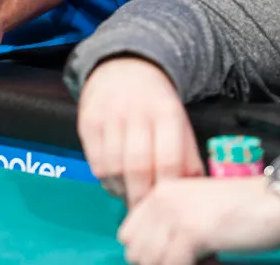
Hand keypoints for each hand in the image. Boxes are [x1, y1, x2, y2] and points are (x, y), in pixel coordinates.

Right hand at [77, 57, 203, 205]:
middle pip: (137, 166)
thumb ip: (188, 157)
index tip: (167, 206)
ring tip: (130, 195)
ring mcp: (108, 116)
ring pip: (112, 167)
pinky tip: (116, 181)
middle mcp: (136, 112)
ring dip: (122, 190)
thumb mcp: (180, 123)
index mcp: (166, 113)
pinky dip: (106, 180)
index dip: (167, 189)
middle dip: (141, 197)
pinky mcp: (87, 121)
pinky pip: (94, 162)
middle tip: (145, 212)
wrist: (125, 67)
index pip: (168, 159)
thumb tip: (192, 195)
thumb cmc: (156, 104)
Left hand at [119, 176, 279, 264]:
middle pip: (136, 252)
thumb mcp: (196, 209)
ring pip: (152, 262)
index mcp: (160, 193)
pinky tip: (216, 262)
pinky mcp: (191, 231)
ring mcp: (175, 214)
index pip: (129, 235)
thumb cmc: (243, 209)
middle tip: (194, 259)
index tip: (179, 255)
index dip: (151, 253)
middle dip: (162, 263)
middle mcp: (161, 200)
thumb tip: (153, 257)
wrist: (278, 200)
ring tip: (207, 260)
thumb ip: (171, 225)